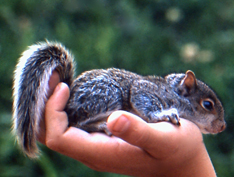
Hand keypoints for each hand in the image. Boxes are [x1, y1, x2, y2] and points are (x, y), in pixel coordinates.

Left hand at [40, 81, 215, 176]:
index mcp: (103, 153)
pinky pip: (74, 125)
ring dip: (53, 104)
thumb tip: (114, 118)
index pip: (59, 138)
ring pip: (60, 129)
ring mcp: (98, 146)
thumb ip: (139, 131)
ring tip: (57, 77)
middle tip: (51, 75)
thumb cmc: (178, 150)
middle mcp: (95, 152)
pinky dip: (67, 106)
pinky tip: (74, 88)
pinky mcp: (104, 138)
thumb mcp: (165, 139)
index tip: (64, 86)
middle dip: (43, 106)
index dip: (52, 112)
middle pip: (51, 135)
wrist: (185, 163)